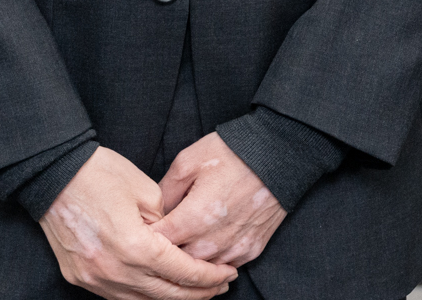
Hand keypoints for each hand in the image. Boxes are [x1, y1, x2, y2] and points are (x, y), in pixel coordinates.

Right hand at [40, 146, 236, 299]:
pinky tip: (161, 289)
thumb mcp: (147, 191)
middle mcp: (113, 270)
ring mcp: (93, 278)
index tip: (228, 273)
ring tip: (196, 291)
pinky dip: (144, 296)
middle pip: (164, 294)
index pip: (180, 272)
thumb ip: (168, 222)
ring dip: (171, 298)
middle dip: (197, 293)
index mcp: (134, 246)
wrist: (53, 176)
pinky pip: (119, 296)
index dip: (208, 276)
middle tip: (221, 285)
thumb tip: (180, 242)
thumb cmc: (101, 175)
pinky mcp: (80, 278)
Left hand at [155, 132, 286, 268]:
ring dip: (190, 261)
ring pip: (200, 270)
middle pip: (175, 264)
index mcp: (193, 218)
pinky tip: (209, 246)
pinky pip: (224, 267)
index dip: (143, 240)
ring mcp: (233, 248)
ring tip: (184, 244)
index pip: (155, 246)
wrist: (282, 152)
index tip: (140, 233)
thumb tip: (153, 213)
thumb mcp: (188, 160)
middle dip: (165, 254)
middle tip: (157, 243)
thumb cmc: (234, 151)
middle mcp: (212, 240)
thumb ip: (164, 191)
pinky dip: (214, 261)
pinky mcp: (251, 249)